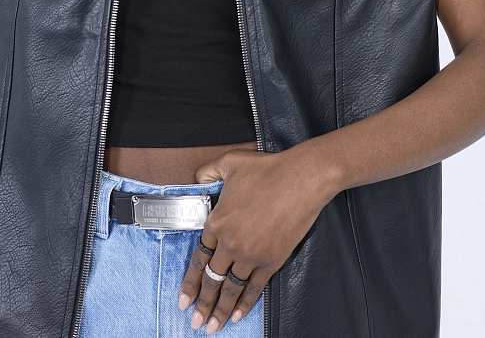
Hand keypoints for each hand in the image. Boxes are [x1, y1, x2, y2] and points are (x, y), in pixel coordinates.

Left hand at [178, 146, 336, 332]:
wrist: (301, 179)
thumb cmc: (268, 169)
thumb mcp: (230, 162)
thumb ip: (208, 171)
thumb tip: (197, 180)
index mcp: (217, 220)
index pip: (199, 258)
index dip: (189, 282)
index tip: (183, 299)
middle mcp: (230, 242)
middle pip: (212, 279)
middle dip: (201, 303)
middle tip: (194, 321)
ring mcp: (251, 254)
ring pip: (231, 288)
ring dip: (220, 310)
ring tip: (212, 327)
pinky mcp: (271, 260)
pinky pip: (254, 288)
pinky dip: (245, 304)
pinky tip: (237, 315)